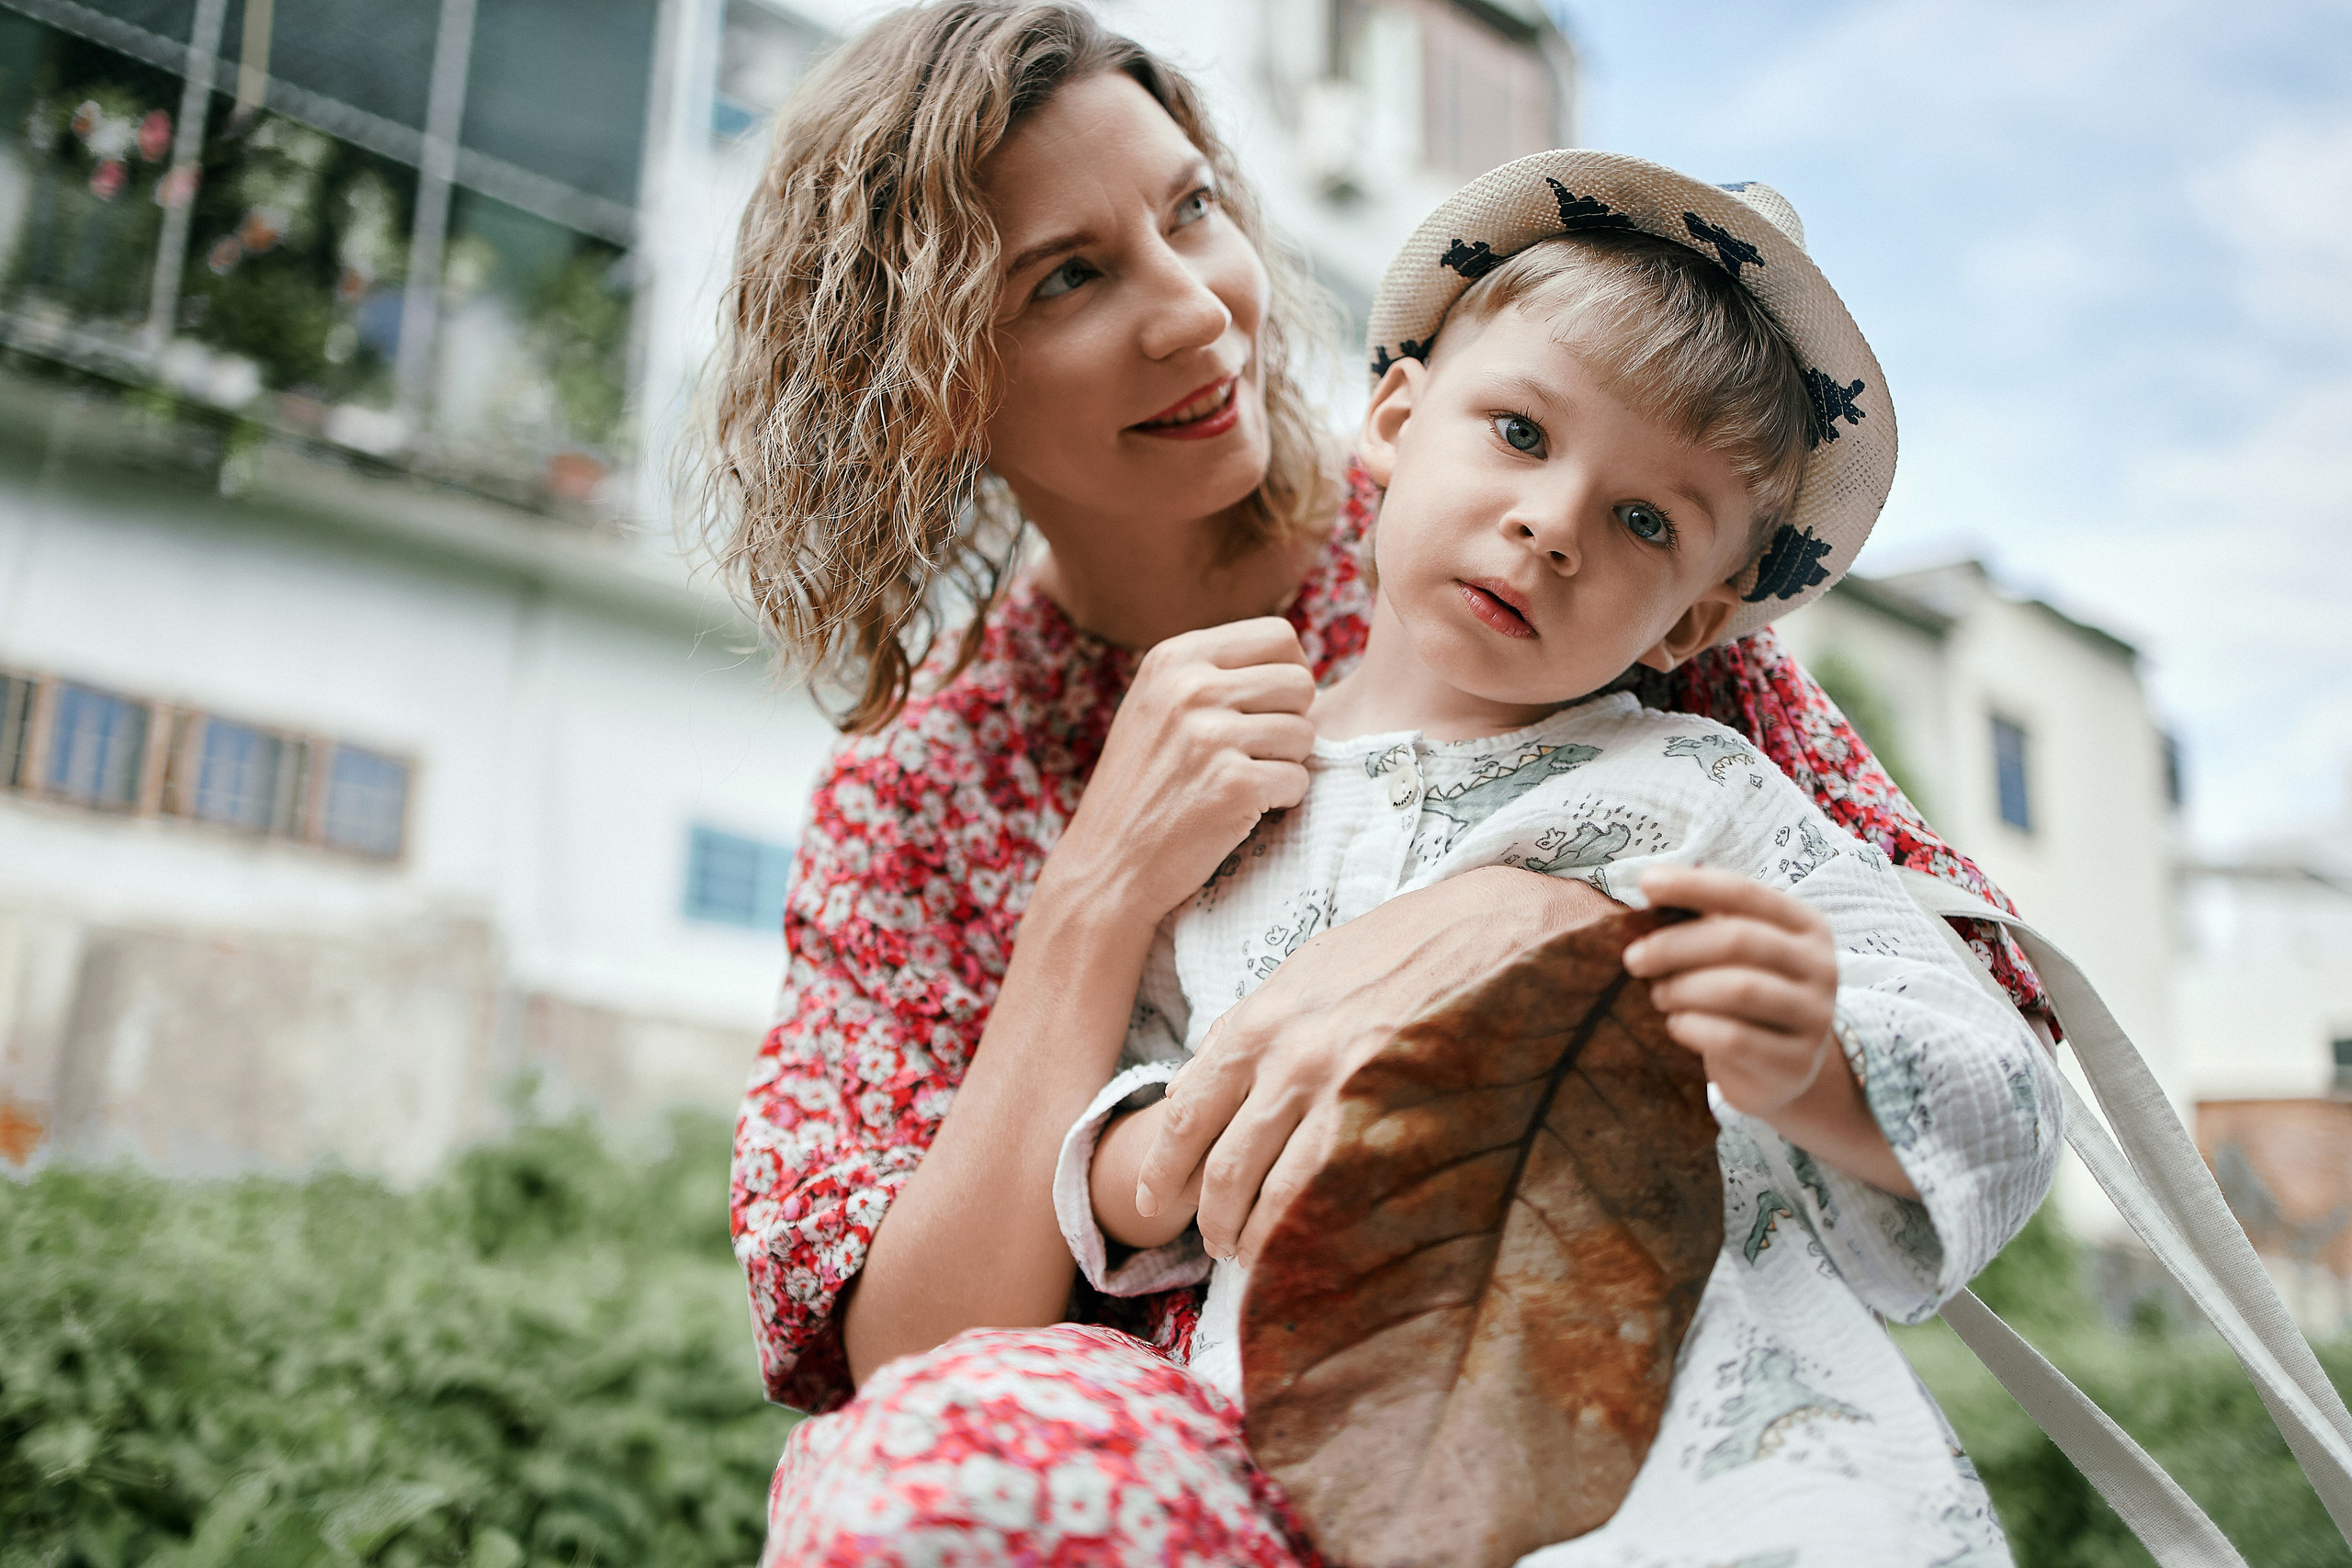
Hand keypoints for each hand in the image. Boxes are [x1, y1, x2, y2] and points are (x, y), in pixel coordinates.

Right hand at [1046, 617, 1315, 921]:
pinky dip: (1283, 800)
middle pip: (1301, 682)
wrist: (1107, 865)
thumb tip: (1293, 656)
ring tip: (1244, 781)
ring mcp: (1210, 737)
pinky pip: (1300, 780)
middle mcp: (1189, 688)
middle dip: (1293, 720)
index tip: (1270, 708)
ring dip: (1288, 763)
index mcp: (1174, 658)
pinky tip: (1242, 809)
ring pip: (1306, 733)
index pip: (1279, 635)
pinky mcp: (1232, 786)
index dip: (1289, 673)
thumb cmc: (1141, 787)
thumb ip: (1211, 673)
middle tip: (1258, 753)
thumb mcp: (1156, 705)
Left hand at [1133, 869, 1620, 1265]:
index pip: (1186, 1114)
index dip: (1164, 1170)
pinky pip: (1326, 1197)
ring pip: (1267, 1193)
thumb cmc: (1408, 945)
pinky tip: (1305, 1248)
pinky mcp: (1389, 1122)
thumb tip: (1202, 1084)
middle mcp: (1286, 1060)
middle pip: (1219, 1167)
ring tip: (1253, 1255)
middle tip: (1209, 1243)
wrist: (1499, 933)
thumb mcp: (1314, 968)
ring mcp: (1338, 1095)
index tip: (1157, 1201)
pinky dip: (1304, 1232)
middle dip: (1206, 1216)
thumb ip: (1256, 1028)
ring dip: (1251, 1236)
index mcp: (1259, 1021)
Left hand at [1623, 866, 1838, 1117]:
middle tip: (1634, 959)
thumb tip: (1650, 888)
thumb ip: (1703, 922)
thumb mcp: (1734, 954)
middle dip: (1674, 945)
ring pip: (1739, 989)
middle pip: (1739, 940)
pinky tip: (1677, 1025)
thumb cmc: (1746, 996)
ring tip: (1659, 995)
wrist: (1779, 1070)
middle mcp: (1822, 966)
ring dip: (1683, 989)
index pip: (1746, 893)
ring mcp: (1815, 1017)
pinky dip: (1692, 1027)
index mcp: (1806, 926)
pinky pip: (1734, 1039)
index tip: (1645, 883)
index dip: (1692, 885)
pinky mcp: (1796, 1063)